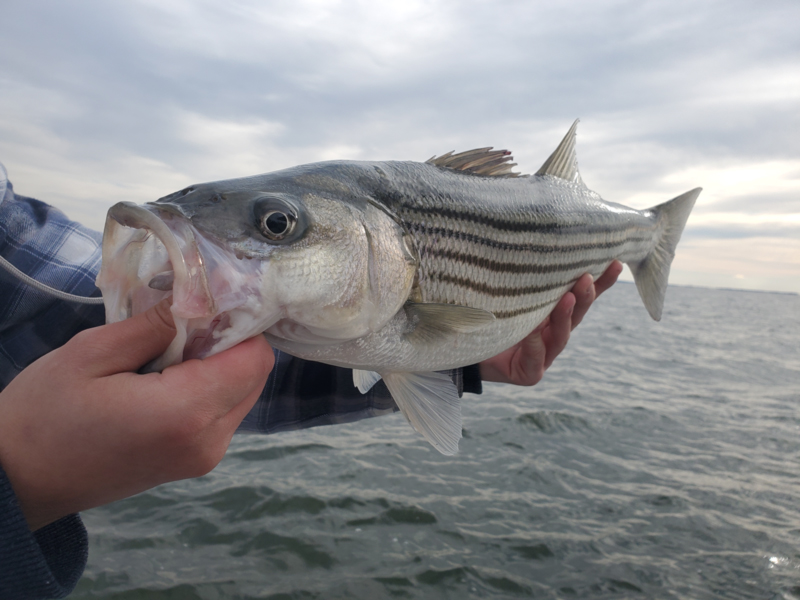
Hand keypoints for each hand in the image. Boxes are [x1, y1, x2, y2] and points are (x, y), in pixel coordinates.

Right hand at [0, 301, 273, 530]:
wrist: (20, 482)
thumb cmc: (44, 415)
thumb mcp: (93, 353)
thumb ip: (157, 323)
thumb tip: (203, 295)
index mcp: (186, 413)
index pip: (255, 356)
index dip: (239, 322)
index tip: (206, 303)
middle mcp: (209, 441)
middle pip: (254, 374)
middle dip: (229, 341)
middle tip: (180, 324)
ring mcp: (206, 457)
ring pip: (243, 391)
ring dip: (218, 365)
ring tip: (165, 353)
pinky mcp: (197, 462)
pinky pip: (224, 412)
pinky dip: (208, 387)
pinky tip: (166, 378)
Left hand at [479, 261, 622, 384]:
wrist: (467, 355)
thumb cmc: (490, 321)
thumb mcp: (508, 297)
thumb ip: (523, 282)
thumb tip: (532, 244)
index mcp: (553, 316)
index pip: (580, 297)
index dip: (601, 283)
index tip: (615, 263)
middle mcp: (552, 335)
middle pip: (575, 315)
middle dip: (584, 296)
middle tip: (587, 277)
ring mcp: (544, 357)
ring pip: (560, 336)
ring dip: (565, 316)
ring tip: (568, 298)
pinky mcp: (529, 373)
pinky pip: (533, 356)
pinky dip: (532, 342)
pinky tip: (530, 331)